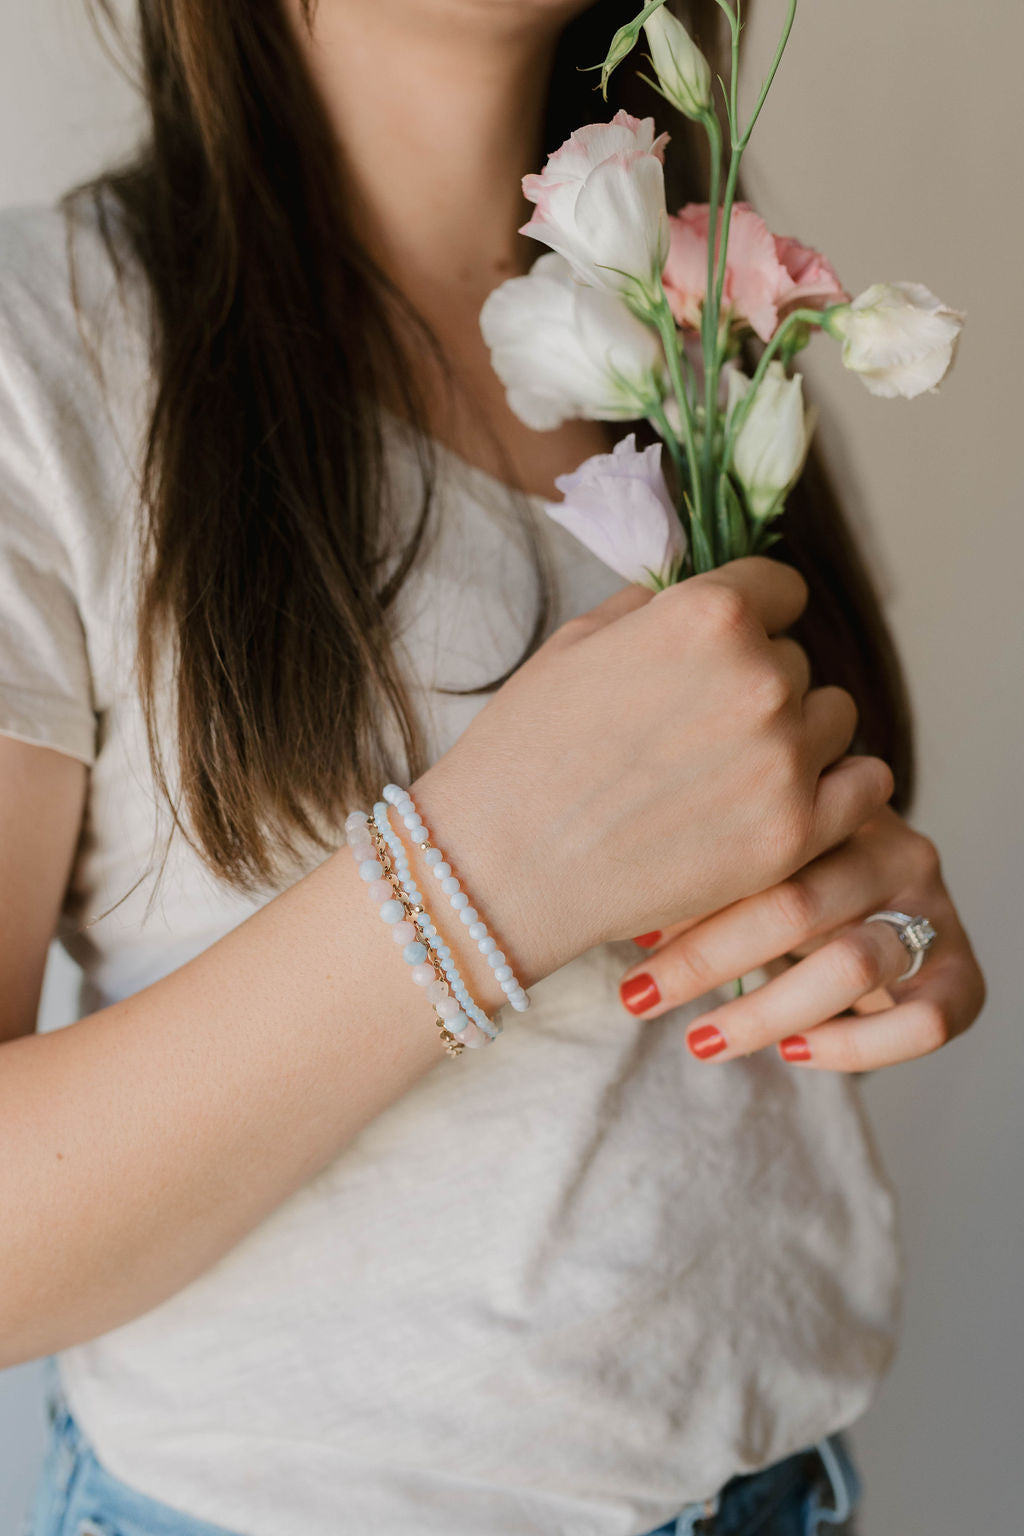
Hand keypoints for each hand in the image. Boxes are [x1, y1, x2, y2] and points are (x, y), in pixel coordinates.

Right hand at [413, 557, 894, 987]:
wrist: (501, 868)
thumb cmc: (523, 750)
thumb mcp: (578, 642)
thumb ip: (658, 606)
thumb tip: (701, 595)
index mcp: (709, 616)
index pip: (781, 589)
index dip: (750, 617)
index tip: (725, 649)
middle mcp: (760, 678)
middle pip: (797, 660)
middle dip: (755, 684)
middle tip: (695, 728)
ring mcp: (783, 761)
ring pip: (833, 720)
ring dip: (794, 736)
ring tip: (725, 771)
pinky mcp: (793, 835)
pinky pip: (865, 787)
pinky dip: (835, 789)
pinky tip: (784, 798)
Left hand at [617, 805, 985, 1069]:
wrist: (878, 905)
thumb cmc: (787, 877)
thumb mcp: (746, 862)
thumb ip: (699, 874)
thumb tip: (621, 917)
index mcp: (837, 802)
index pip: (760, 848)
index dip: (687, 897)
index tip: (622, 934)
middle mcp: (892, 846)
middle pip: (795, 905)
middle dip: (704, 960)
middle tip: (636, 997)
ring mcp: (932, 908)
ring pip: (851, 964)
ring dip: (764, 1011)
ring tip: (699, 1040)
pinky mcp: (960, 975)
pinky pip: (923, 1022)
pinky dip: (854, 1046)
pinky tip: (793, 1052)